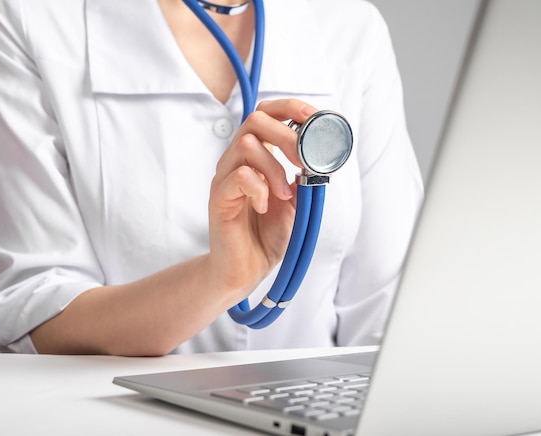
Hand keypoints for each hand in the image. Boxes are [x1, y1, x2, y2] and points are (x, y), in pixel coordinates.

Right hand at [207, 99, 317, 301]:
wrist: (247, 269)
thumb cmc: (267, 235)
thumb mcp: (296, 201)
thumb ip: (304, 176)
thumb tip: (322, 154)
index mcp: (256, 156)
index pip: (265, 113)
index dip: (290, 108)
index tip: (313, 118)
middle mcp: (236, 161)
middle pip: (255, 120)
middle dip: (287, 135)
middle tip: (302, 161)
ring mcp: (225, 178)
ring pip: (246, 146)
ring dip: (274, 169)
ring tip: (284, 195)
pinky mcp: (218, 199)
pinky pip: (238, 177)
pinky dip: (259, 189)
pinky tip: (265, 207)